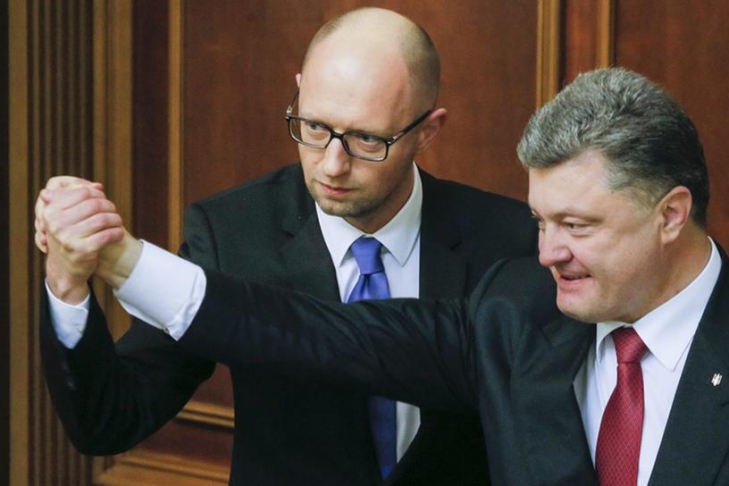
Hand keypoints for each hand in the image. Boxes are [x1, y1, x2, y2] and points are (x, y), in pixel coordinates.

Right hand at [40, 181, 123, 303]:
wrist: (65, 268)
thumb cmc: (70, 236)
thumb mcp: (66, 215)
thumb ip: (78, 198)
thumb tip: (99, 185)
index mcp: (51, 211)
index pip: (82, 192)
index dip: (98, 194)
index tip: (104, 200)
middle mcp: (56, 223)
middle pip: (94, 204)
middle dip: (109, 206)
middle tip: (114, 212)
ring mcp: (68, 238)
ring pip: (103, 219)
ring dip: (115, 219)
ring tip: (118, 222)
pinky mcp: (82, 250)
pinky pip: (107, 235)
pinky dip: (117, 233)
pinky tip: (118, 234)